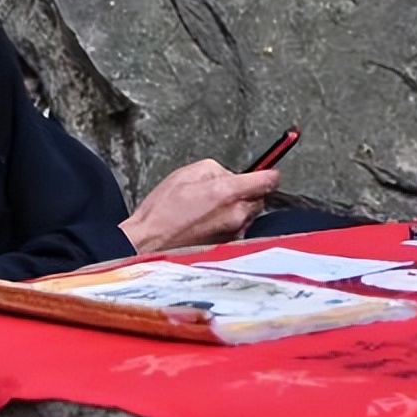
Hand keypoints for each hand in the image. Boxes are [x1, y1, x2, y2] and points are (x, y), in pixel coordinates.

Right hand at [118, 159, 278, 253]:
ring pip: (249, 214)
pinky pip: (238, 228)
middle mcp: (236, 215)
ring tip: (211, 206)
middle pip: (259, 198)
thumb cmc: (162, 211)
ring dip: (238, 207)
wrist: (149, 243)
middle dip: (249, 190)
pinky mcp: (228, 246)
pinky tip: (209, 221)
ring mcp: (233, 233)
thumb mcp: (187, 174)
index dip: (268, 172)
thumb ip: (216, 170)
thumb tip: (230, 175)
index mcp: (227, 193)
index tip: (268, 170)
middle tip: (227, 188)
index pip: (266, 180)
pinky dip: (230, 222)